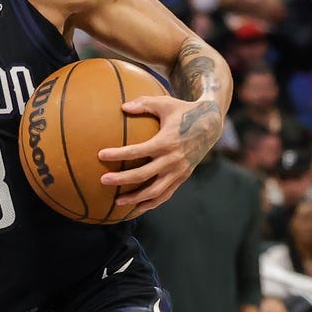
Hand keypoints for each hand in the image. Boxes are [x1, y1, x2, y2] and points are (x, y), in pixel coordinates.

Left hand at [98, 95, 222, 214]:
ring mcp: (179, 171)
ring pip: (155, 191)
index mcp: (166, 141)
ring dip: (135, 198)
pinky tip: (137, 208)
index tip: (101, 155)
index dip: (119, 154)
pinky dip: (151, 203)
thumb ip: (144, 104)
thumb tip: (123, 107)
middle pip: (143, 175)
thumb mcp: (165, 103)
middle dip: (122, 179)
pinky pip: (166, 194)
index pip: (138, 151)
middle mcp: (173, 159)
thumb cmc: (182, 110)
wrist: (210, 124)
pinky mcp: (182, 177)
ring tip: (117, 202)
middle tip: (103, 180)